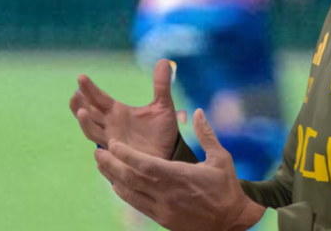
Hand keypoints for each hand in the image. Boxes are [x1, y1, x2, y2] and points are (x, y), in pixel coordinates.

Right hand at [70, 58, 181, 159]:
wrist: (170, 155)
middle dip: (80, 104)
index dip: (89, 88)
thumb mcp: (163, 106)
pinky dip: (98, 142)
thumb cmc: (163, 132)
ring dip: (85, 122)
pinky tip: (92, 133)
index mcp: (117, 111)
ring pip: (91, 129)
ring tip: (81, 112)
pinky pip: (103, 146)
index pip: (99, 98)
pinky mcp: (117, 153)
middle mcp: (110, 124)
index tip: (81, 77)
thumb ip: (161, 85)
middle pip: (89, 112)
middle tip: (75, 94)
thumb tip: (164, 61)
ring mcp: (111, 139)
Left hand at [94, 109, 266, 230]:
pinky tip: (116, 184)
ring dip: (113, 178)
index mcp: (180, 176)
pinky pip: (138, 205)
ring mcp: (164, 209)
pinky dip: (125, 193)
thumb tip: (197, 111)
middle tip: (97, 152)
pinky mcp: (163, 219)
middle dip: (111, 165)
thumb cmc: (227, 187)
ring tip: (101, 164)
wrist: (233, 221)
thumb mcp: (221, 158)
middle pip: (131, 179)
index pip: (145, 165)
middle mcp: (168, 194)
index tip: (112, 143)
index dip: (126, 155)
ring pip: (131, 193)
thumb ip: (206, 135)